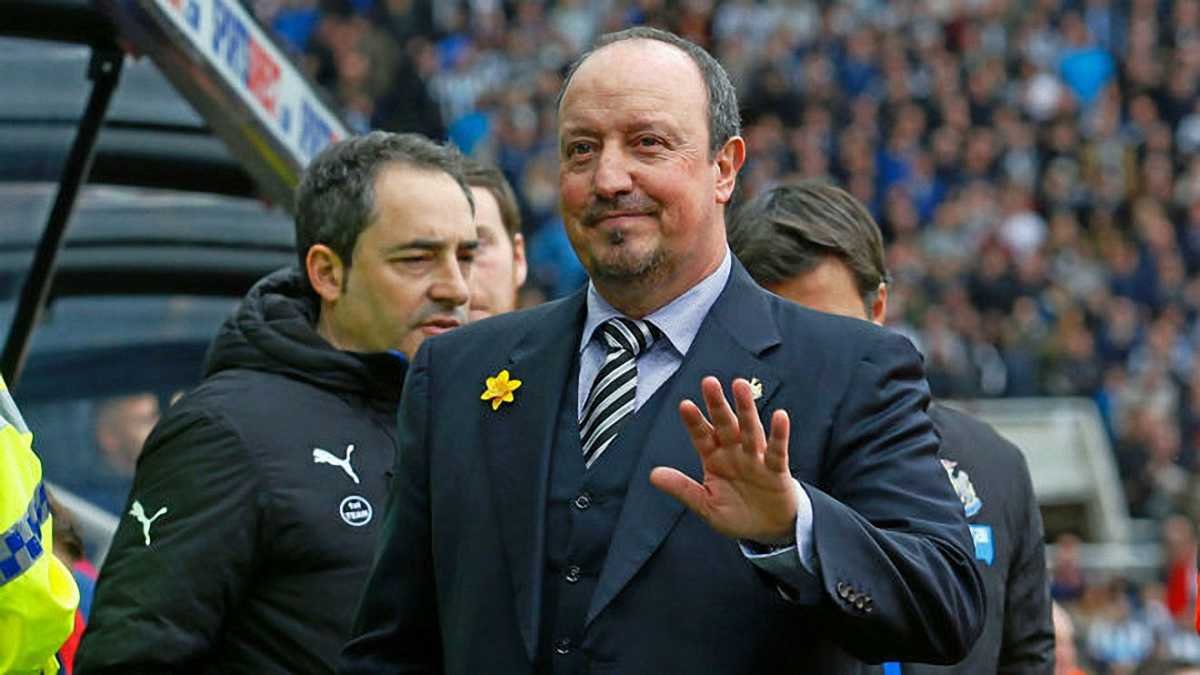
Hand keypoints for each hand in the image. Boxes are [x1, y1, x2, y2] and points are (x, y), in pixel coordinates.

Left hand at [650, 376, 796, 543]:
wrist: (768, 530)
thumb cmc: (737, 514)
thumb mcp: (705, 505)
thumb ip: (682, 488)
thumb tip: (653, 475)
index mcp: (714, 459)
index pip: (702, 436)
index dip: (694, 422)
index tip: (684, 405)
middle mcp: (734, 453)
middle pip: (725, 425)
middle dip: (717, 404)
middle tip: (709, 382)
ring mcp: (755, 459)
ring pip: (750, 430)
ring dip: (746, 409)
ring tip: (740, 386)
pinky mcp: (776, 469)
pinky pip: (777, 450)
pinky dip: (779, 434)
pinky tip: (780, 417)